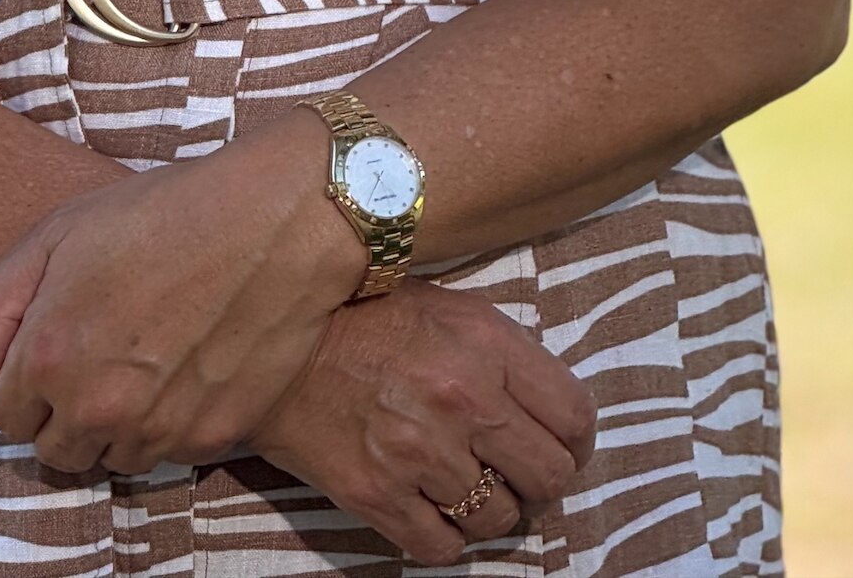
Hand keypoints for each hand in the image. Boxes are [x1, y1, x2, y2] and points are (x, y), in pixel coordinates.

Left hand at [0, 106, 367, 471]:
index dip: (23, 386)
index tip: (51, 356)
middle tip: (95, 361)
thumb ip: (2, 300)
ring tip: (143, 363)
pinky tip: (185, 367)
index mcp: (50, 356)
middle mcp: (97, 408)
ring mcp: (157, 429)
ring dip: (116, 425)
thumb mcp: (62, 228)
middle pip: (57, 451)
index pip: (6, 417)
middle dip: (64, 414)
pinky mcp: (210, 438)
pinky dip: (167, 424)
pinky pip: (168, 451)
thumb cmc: (166, 212)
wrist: (272, 222)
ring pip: (113, 457)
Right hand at [237, 274, 596, 567]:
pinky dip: (444, 535)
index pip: (574, 416)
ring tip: (466, 486)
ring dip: (489, 510)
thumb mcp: (448, 306)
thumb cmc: (367, 317)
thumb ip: (504, 353)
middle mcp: (462, 399)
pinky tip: (430, 505)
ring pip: (499, 519)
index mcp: (485, 344)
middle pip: (550, 477)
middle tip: (515, 473)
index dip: (576, 440)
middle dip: (539, 481)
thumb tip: (549, 407)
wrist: (277, 343)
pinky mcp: (378, 495)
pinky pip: (444, 547)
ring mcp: (420, 453)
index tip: (560, 445)